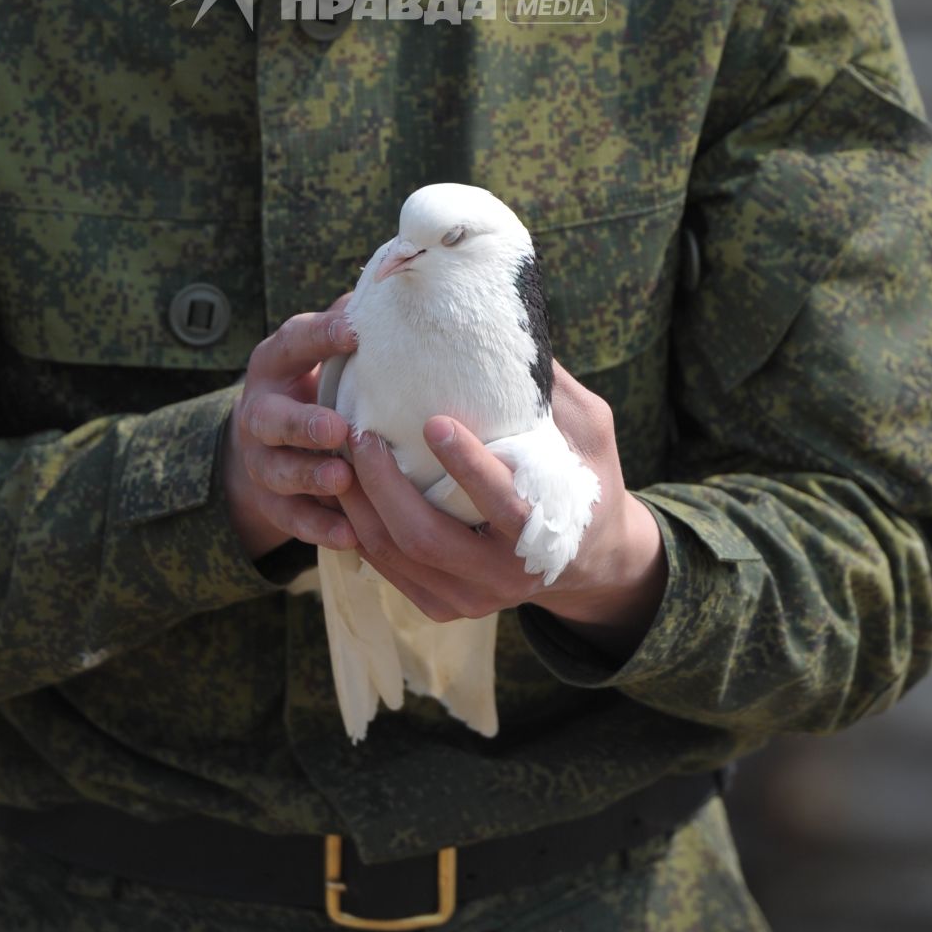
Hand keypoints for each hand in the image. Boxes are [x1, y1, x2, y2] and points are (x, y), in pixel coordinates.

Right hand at [223, 299, 359, 560]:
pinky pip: (293, 520)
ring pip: (280, 472)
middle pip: (273, 419)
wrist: (265, 443)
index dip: (321, 336)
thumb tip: (394, 282)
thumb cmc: (314, 381)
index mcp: (275, 363)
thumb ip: (348, 323)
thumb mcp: (321, 350)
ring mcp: (262, 460)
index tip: (355, 330)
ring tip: (343, 479)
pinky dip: (320, 528)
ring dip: (310, 476)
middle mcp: (260, 411)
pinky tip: (351, 536)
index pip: (294, 343)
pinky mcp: (272, 503)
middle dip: (303, 424)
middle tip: (337, 428)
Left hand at [337, 362, 666, 658]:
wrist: (588, 559)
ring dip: (359, 504)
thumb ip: (555, 392)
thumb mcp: (590, 433)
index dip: (465, 465)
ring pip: (395, 556)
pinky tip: (348, 487)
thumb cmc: (588, 479)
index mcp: (544, 534)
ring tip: (342, 453)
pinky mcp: (443, 605)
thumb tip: (511, 327)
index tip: (433, 421)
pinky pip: (387, 571)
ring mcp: (469, 598)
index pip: (501, 504)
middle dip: (384, 485)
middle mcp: (503, 577)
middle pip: (425, 536)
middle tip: (361, 434)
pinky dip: (361, 528)